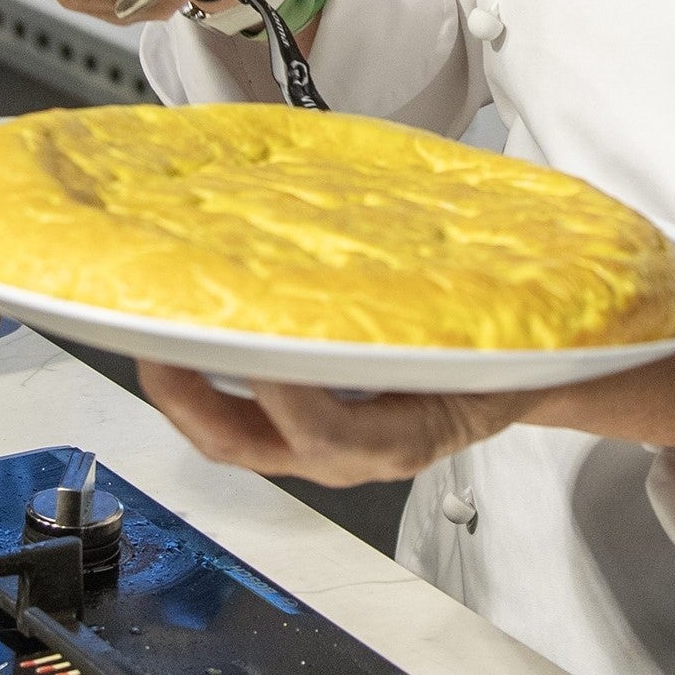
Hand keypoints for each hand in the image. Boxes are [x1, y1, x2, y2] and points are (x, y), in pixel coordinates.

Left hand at [136, 348, 674, 486]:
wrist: (522, 381)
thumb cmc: (508, 358)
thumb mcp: (495, 335)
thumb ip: (446, 302)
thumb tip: (397, 220)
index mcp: (403, 438)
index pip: (329, 433)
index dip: (286, 399)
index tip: (252, 351)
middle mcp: (352, 453)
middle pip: (252, 446)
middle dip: (192, 401)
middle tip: (154, 344)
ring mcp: (321, 445)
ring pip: (236, 437)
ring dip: (187, 393)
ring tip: (153, 335)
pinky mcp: (305, 427)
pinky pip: (243, 417)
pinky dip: (207, 384)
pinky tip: (191, 339)